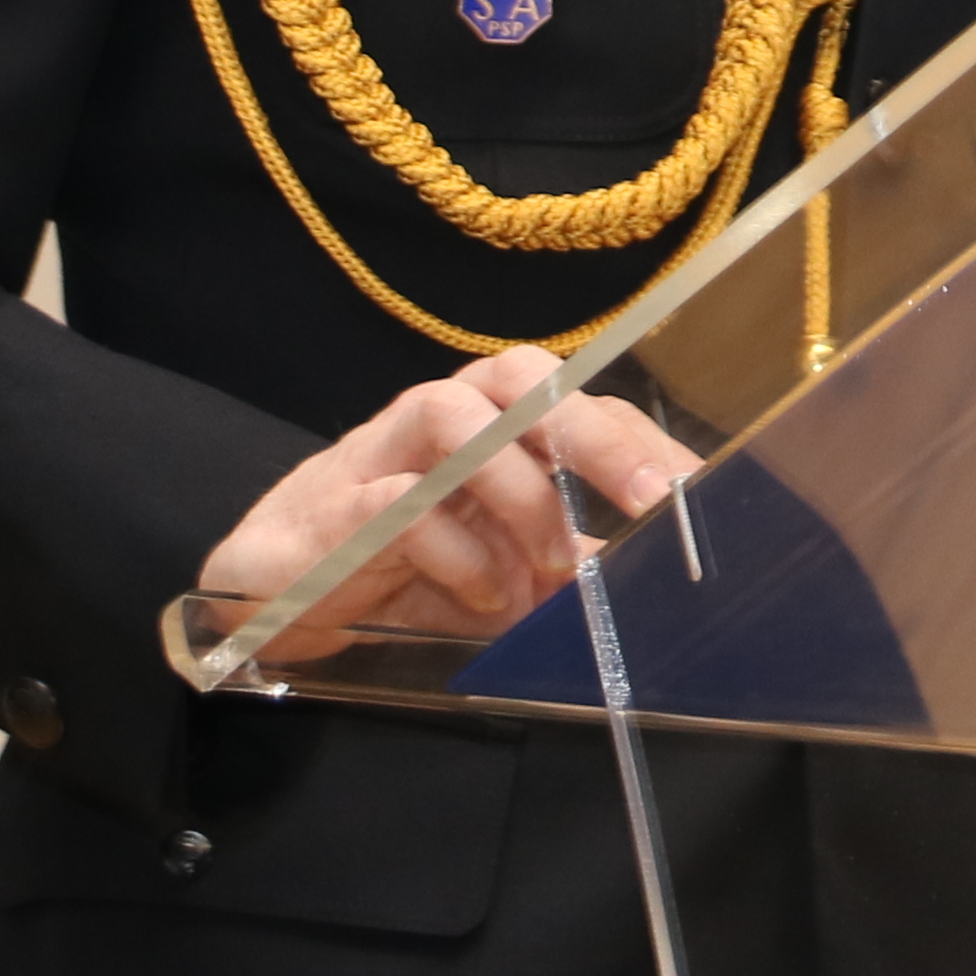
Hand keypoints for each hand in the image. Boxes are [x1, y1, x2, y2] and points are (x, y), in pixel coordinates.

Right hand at [195, 348, 701, 664]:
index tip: (694, 492)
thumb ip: (570, 568)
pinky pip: (396, 501)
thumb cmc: (407, 566)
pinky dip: (451, 548)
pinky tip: (482, 594)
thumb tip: (648, 586)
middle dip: (593, 434)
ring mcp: (386, 452)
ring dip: (516, 490)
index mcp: (495, 420)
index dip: (640, 439)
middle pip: (523, 380)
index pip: (580, 400)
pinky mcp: (339, 506)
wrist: (280, 588)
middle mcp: (445, 417)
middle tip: (647, 499)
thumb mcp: (506, 570)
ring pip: (454, 415)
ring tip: (547, 565)